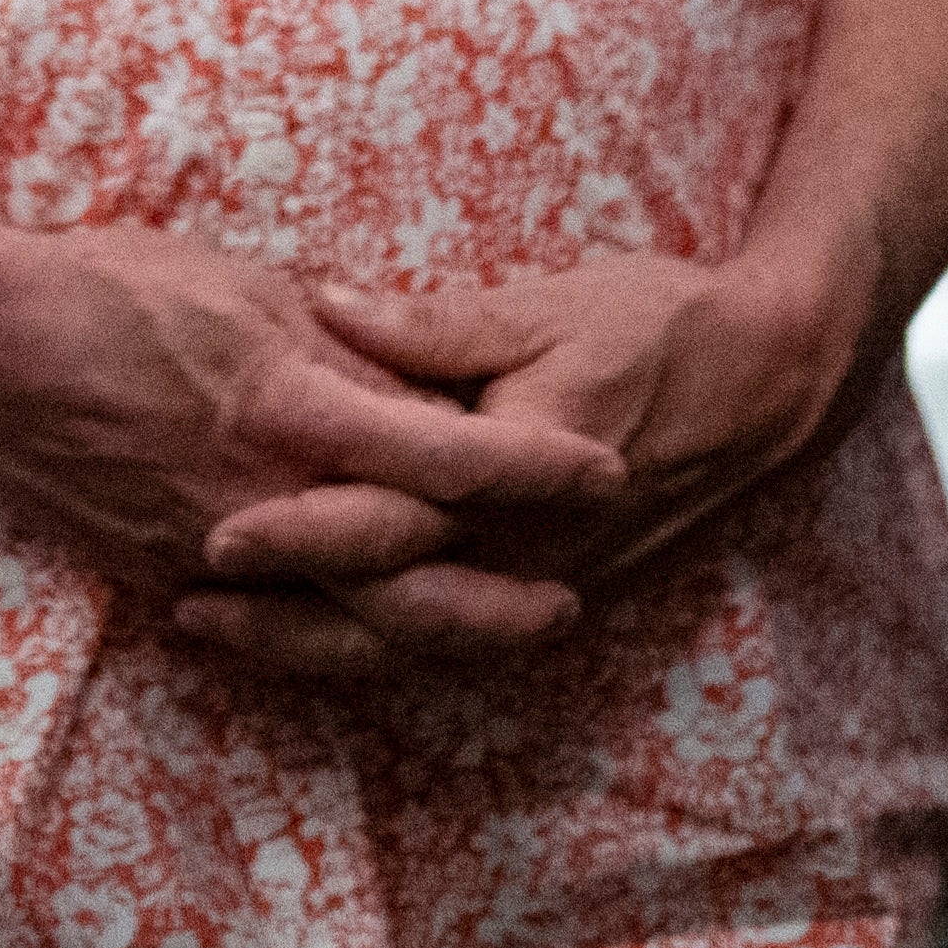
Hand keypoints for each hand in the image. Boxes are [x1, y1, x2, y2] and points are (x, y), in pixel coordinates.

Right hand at [0, 220, 615, 675]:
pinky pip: (270, 629)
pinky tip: (377, 644)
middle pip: (409, 574)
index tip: (607, 467)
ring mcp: (211, 551)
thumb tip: (420, 368)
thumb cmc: (114, 287)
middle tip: (571, 604)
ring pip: (345, 621)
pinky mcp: (163, 578)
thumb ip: (343, 342)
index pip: (444, 452)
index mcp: (292, 406)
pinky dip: (334, 641)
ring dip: (432, 633)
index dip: (533, 467)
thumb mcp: (248, 284)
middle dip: (498, 598)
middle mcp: (263, 498)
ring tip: (501, 633)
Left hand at [265, 238, 865, 669]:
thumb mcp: (545, 307)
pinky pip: (445, 635)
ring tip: (216, 630)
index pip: (387, 524)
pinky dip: (371, 640)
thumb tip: (327, 305)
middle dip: (282, 612)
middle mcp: (520, 555)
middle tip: (185, 604)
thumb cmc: (652, 328)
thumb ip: (434, 325)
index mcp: (512, 482)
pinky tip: (309, 631)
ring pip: (408, 640)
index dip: (299, 535)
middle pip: (383, 606)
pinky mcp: (546, 587)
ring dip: (312, 642)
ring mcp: (536, 583)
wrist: (763, 385)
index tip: (214, 535)